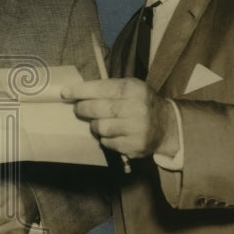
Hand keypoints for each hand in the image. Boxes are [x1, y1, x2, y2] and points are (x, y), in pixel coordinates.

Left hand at [61, 77, 178, 160]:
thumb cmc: (141, 103)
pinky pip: (108, 143)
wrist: (167, 125)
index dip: (80, 91)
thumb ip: (107, 88)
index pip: (101, 88)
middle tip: (78, 109)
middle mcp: (136, 108)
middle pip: (97, 109)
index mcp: (133, 89)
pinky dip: (105, 139)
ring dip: (95, 126)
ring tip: (99, 122)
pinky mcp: (135, 146)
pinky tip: (113, 133)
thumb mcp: (130, 88)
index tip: (65, 93)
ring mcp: (136, 129)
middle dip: (83, 109)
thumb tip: (75, 92)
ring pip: (100, 128)